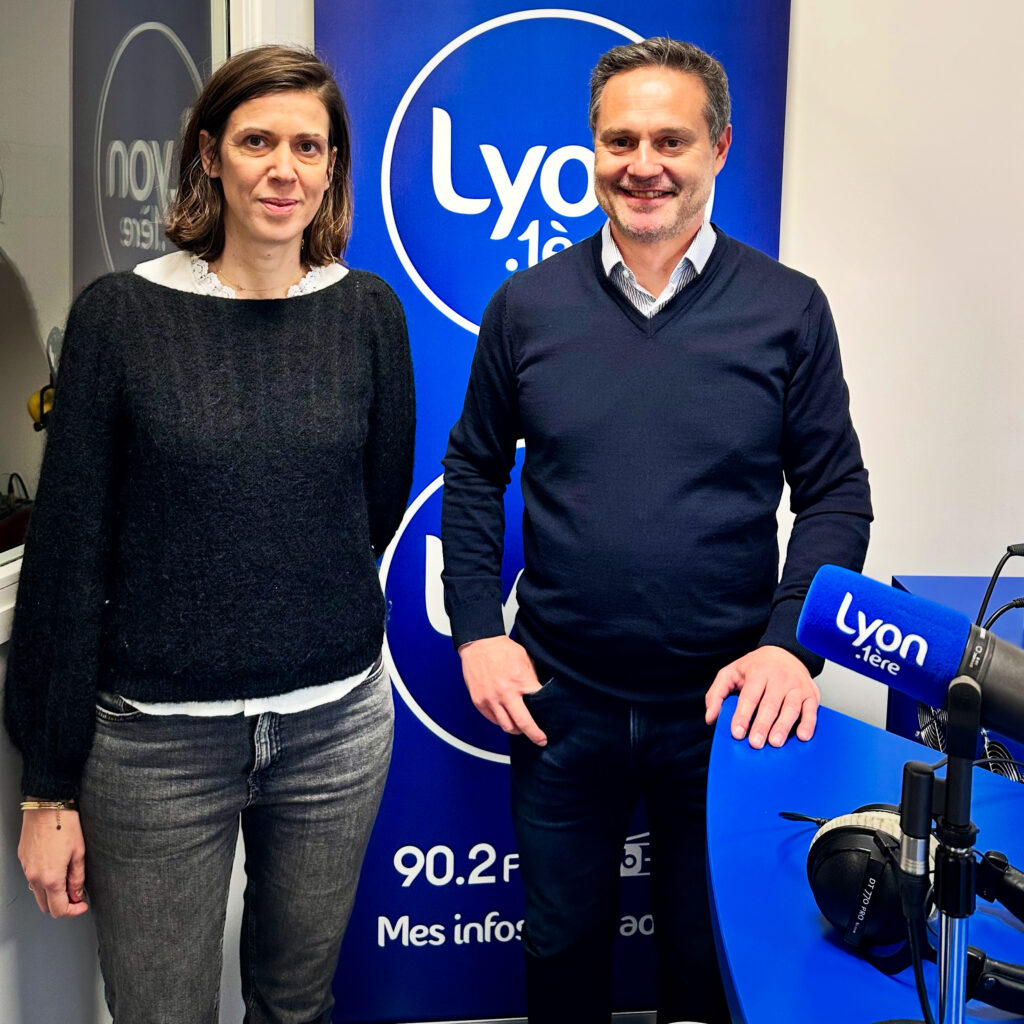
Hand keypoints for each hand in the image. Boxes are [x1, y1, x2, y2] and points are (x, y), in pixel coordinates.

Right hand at [19, 808, 88, 917]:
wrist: (46, 806)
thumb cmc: (65, 824)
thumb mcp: (79, 852)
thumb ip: (77, 877)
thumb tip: (77, 893)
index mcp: (51, 878)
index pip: (59, 909)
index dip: (73, 911)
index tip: (82, 904)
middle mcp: (35, 877)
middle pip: (45, 906)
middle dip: (62, 905)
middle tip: (76, 894)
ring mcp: (26, 869)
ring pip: (37, 893)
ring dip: (52, 894)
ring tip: (68, 880)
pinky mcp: (23, 860)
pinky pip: (32, 878)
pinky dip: (44, 881)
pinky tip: (56, 868)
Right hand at [459, 635, 546, 745]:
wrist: (479, 643)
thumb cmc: (502, 649)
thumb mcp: (525, 660)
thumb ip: (532, 679)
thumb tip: (539, 694)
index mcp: (520, 682)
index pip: (538, 706)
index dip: (546, 715)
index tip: (549, 723)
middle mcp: (505, 694)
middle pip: (522, 724)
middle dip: (534, 735)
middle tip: (540, 739)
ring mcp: (490, 699)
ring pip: (506, 726)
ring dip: (516, 729)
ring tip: (521, 727)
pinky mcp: (479, 702)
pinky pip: (493, 720)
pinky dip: (501, 721)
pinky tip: (506, 717)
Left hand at [704, 645, 819, 748]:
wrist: (784, 652)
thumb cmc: (755, 667)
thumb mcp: (731, 672)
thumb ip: (717, 693)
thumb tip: (711, 717)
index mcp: (757, 673)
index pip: (749, 696)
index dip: (742, 715)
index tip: (737, 733)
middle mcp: (778, 678)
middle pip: (770, 704)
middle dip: (762, 725)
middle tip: (755, 743)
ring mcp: (796, 686)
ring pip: (791, 707)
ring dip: (783, 726)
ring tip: (775, 743)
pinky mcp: (810, 693)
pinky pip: (811, 709)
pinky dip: (809, 723)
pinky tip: (803, 736)